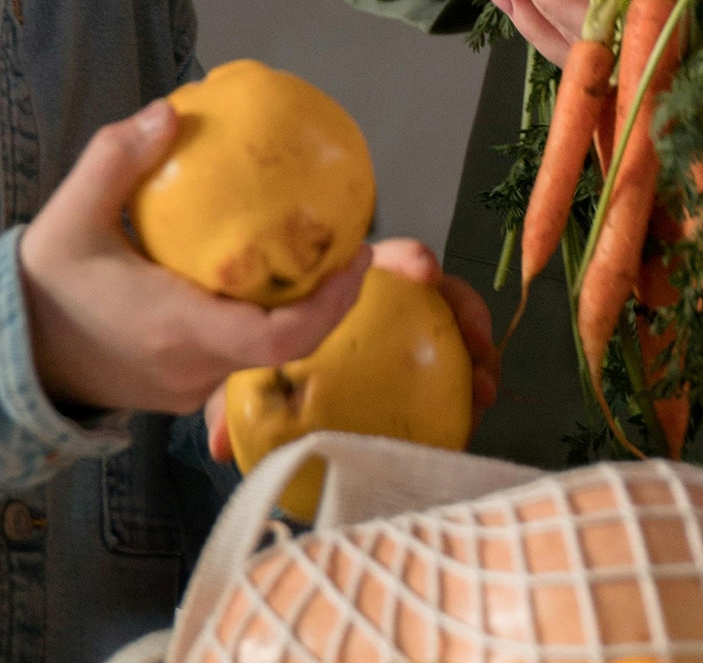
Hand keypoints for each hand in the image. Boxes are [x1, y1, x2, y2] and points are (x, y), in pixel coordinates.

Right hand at [19, 99, 369, 413]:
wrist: (2, 357)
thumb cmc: (39, 289)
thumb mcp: (69, 216)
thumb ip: (116, 159)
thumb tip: (169, 112)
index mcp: (181, 330)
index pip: (282, 336)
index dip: (333, 302)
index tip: (358, 257)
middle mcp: (195, 369)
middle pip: (290, 346)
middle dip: (330, 300)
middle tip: (352, 247)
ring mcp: (188, 387)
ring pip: (265, 354)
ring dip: (298, 312)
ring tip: (317, 257)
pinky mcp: (180, 390)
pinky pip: (238, 357)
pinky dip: (262, 322)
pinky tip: (263, 278)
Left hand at [198, 238, 502, 461]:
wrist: (245, 374)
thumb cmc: (247, 352)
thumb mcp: (235, 369)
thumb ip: (230, 398)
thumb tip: (217, 442)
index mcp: (344, 286)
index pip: (385, 259)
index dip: (410, 259)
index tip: (422, 272)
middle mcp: (381, 305)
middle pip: (437, 294)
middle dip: (465, 310)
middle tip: (476, 340)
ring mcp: (403, 336)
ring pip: (452, 334)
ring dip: (478, 356)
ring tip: (485, 388)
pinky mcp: (415, 371)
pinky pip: (448, 376)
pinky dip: (467, 390)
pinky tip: (473, 416)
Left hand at [479, 0, 702, 97]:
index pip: (615, 18)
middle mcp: (691, 65)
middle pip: (589, 46)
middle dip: (535, 1)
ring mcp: (690, 77)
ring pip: (598, 67)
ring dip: (545, 27)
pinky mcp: (694, 75)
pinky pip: (623, 69)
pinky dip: (580, 45)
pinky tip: (546, 16)